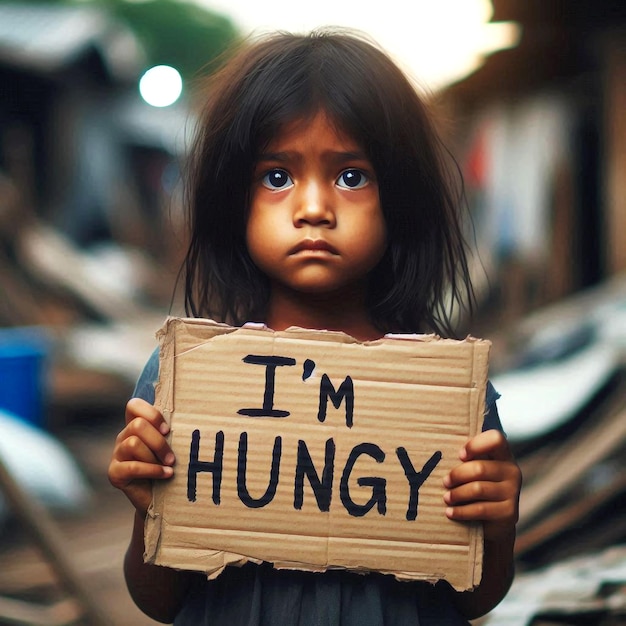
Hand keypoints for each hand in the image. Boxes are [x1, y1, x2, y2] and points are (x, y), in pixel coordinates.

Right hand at [108, 398, 175, 515]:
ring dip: (155, 456)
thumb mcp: (171, 445)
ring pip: (133, 443)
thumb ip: (170, 432)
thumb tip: (188, 420)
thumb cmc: (169, 466)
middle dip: (159, 441)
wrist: (160, 499)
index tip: (167, 430)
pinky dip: (152, 470)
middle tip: (172, 457)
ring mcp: (117, 455)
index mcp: (135, 426)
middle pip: (137, 425)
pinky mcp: (114, 473)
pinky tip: (166, 475)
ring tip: (169, 466)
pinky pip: (132, 466)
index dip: (152, 414)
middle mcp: (123, 437)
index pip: (134, 405)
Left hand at [443, 429, 520, 540]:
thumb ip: (467, 459)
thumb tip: (440, 455)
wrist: (496, 520)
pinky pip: (480, 510)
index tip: (460, 455)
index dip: (476, 445)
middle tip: (445, 482)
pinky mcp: (509, 512)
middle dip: (457, 475)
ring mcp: (513, 492)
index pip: (496, 439)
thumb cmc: (479, 486)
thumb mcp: (476, 469)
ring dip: (457, 494)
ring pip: (478, 489)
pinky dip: (461, 511)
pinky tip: (450, 512)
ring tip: (446, 497)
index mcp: (504, 455)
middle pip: (480, 468)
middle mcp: (512, 471)